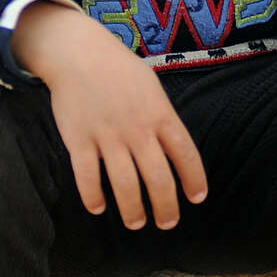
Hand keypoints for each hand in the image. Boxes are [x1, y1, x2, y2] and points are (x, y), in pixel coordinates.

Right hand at [12, 0, 207, 229]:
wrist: (78, 53)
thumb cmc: (118, 69)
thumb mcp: (151, 86)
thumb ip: (162, 117)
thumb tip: (174, 148)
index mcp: (160, 114)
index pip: (185, 154)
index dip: (194, 180)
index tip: (197, 198)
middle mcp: (137, 129)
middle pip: (158, 179)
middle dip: (166, 208)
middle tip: (167, 223)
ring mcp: (108, 136)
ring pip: (125, 186)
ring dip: (133, 211)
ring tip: (136, 223)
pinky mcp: (79, 140)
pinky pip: (87, 178)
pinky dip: (93, 198)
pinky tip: (99, 207)